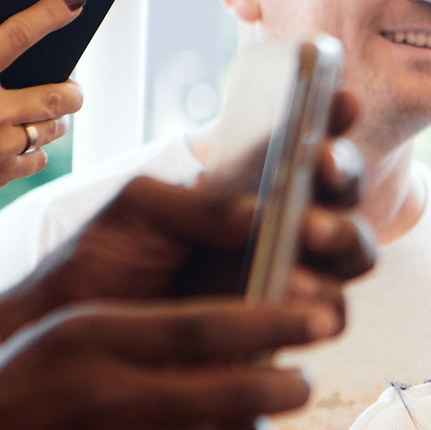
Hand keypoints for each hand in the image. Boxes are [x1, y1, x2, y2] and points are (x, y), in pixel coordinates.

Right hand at [0, 0, 88, 229]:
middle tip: (66, 79)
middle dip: (72, 85)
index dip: (51, 15)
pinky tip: (14, 136)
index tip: (75, 0)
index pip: (17, 37)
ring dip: (54, 115)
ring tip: (33, 107)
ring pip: (55, 127)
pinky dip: (35, 146)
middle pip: (60, 94)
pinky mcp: (3, 175)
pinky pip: (41, 157)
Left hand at [0, 94, 372, 340]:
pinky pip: (330, 313)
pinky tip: (296, 288)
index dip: (330, 117)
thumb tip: (259, 211)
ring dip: (344, 235)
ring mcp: (290, 276)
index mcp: (249, 185)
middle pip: (343, 194)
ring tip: (313, 232)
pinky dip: (324, 298)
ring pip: (353, 253)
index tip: (341, 99)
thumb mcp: (138, 210)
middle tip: (321, 166)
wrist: (77, 330)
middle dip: (343, 172)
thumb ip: (196, 204)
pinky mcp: (287, 329)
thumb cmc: (104, 259)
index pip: (303, 142)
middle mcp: (282, 226)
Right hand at [0, 299, 328, 429]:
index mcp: (92, 338)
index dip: (282, 321)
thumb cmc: (6, 400)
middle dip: (288, 384)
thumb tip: (243, 331)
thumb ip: (145, 333)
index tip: (324, 317)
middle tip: (298, 380)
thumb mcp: (61, 341)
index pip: (214, 324)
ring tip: (243, 425)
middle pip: (245, 389)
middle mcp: (110, 398)